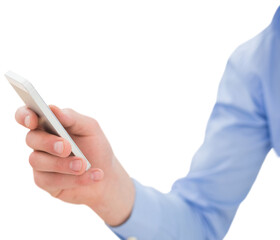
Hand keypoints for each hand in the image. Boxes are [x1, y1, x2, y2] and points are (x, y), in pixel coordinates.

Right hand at [15, 105, 134, 225]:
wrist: (107, 175)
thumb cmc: (96, 147)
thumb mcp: (90, 129)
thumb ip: (72, 118)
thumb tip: (53, 109)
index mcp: (49, 124)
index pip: (27, 115)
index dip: (24, 115)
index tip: (32, 120)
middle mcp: (41, 142)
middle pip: (31, 139)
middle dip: (48, 143)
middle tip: (67, 147)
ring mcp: (41, 163)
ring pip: (38, 161)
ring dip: (63, 164)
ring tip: (84, 165)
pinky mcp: (45, 182)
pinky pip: (50, 181)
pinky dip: (75, 179)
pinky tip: (94, 176)